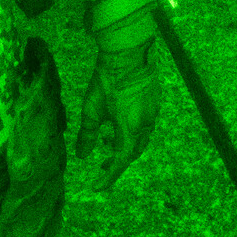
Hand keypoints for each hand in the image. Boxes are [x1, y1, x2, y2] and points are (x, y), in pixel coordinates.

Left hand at [75, 45, 161, 190]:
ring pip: (140, 139)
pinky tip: (119, 125)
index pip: (121, 162)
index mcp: (129, 129)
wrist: (128, 51)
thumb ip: (87, 134)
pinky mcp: (153, 102)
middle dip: (117, 162)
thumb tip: (82, 156)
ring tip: (108, 144)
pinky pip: (144, 126)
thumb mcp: (91, 108)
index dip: (109, 176)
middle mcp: (144, 124)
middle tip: (102, 165)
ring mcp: (152, 113)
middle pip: (132, 152)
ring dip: (125, 147)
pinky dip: (131, 133)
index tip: (97, 186)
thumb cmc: (107, 79)